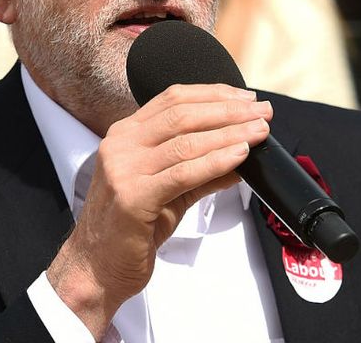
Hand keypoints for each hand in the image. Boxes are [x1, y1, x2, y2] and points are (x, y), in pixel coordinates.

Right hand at [45, 84, 272, 336]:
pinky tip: (240, 156)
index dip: (213, 94)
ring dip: (229, 133)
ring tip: (259, 131)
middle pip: (181, 114)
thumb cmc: (130, 229)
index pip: (172, 100)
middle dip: (228, 109)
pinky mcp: (133, 197)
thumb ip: (200, 170)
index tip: (246, 97)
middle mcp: (120, 145)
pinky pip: (183, 173)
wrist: (97, 266)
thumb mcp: (168, 191)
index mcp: (124, 135)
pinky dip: (216, 162)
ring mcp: (123, 169)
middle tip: (263, 111)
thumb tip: (242, 155)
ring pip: (185, 141)